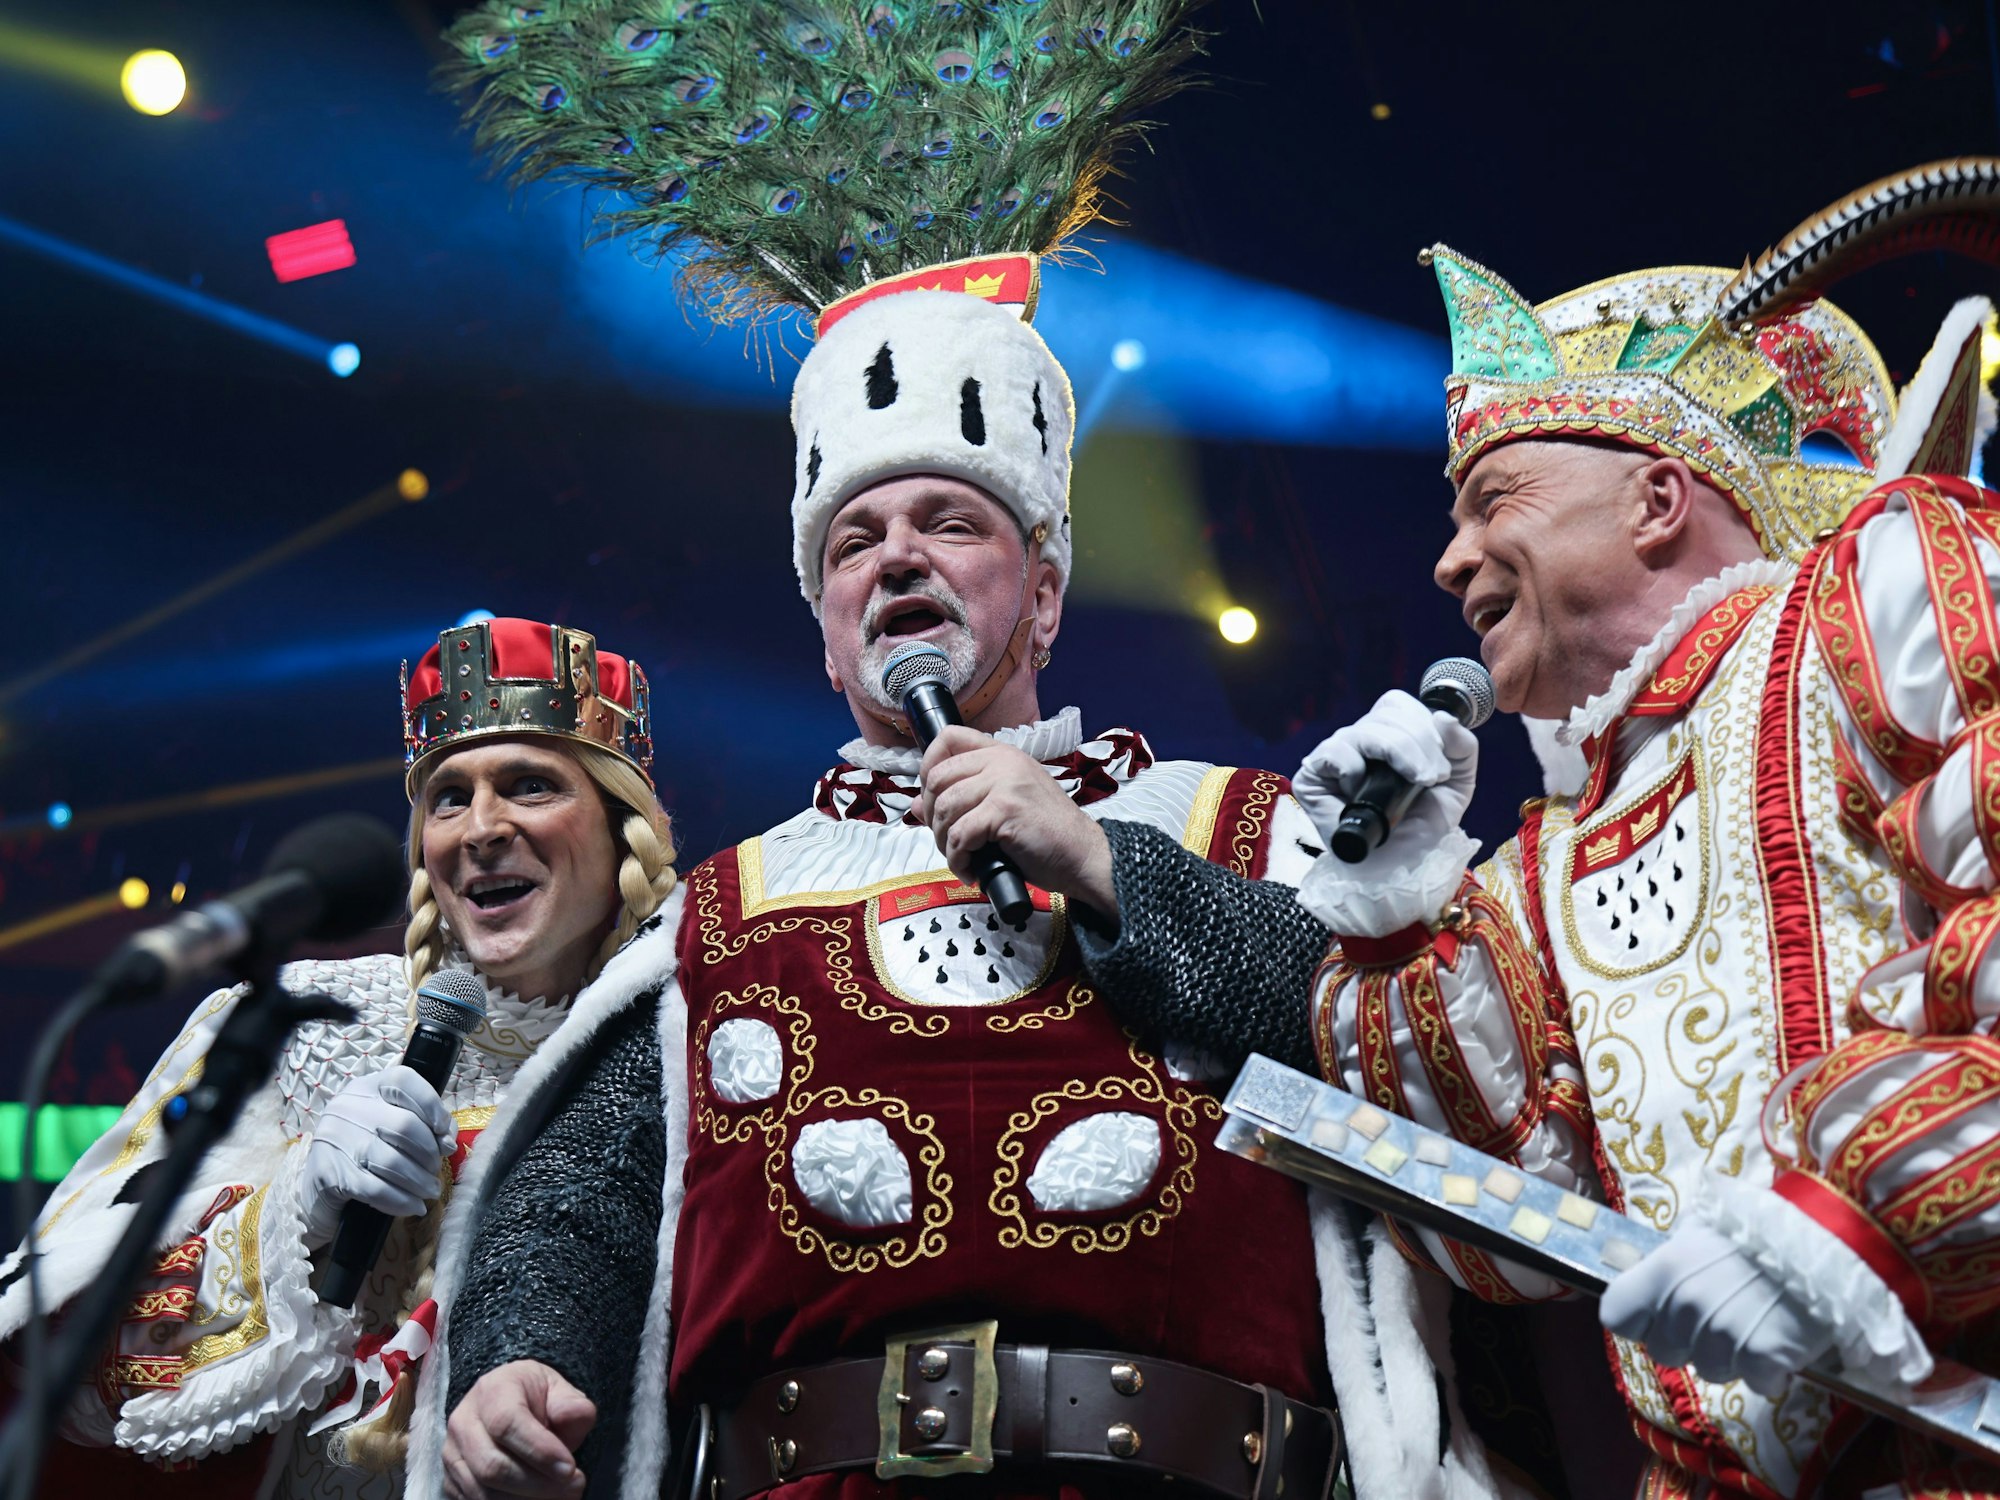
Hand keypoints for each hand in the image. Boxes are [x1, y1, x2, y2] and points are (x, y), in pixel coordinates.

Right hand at [299, 1064, 454, 1247]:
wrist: (314, 1192)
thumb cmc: (362, 1153)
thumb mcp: (390, 1129)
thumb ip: (423, 1125)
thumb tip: (448, 1142)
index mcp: (366, 1088)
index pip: (403, 1081)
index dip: (431, 1105)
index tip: (444, 1134)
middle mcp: (347, 1107)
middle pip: (405, 1125)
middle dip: (429, 1153)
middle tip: (434, 1171)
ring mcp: (335, 1140)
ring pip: (392, 1161)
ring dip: (420, 1181)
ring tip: (430, 1190)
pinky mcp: (329, 1174)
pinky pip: (376, 1189)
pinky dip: (402, 1201)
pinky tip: (415, 1206)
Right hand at [444, 1360, 594, 1499]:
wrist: (511, 1405)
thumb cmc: (538, 1400)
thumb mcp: (561, 1392)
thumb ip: (572, 1405)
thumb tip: (572, 1416)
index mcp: (492, 1390)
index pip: (507, 1424)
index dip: (539, 1451)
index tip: (570, 1469)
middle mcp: (464, 1421)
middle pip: (492, 1466)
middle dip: (538, 1484)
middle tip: (575, 1486)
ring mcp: (453, 1454)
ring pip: (482, 1491)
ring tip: (562, 1495)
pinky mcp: (451, 1480)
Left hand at [915, 726, 1115, 913]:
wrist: (1083, 855)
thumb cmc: (1047, 835)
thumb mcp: (1003, 807)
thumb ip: (964, 800)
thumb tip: (916, 806)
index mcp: (1003, 754)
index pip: (948, 737)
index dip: (928, 765)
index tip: (931, 797)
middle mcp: (1003, 761)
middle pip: (937, 777)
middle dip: (932, 815)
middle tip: (947, 840)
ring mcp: (1005, 783)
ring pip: (946, 809)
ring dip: (945, 842)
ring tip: (962, 859)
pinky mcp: (1005, 810)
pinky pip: (961, 835)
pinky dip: (959, 859)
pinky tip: (972, 870)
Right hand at [1293, 691, 1477, 857]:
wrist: (1401, 870)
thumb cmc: (1422, 830)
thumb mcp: (1457, 785)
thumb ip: (1462, 746)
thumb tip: (1442, 716)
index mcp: (1389, 736)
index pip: (1397, 705)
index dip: (1422, 724)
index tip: (1440, 766)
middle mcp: (1360, 742)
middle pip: (1386, 714)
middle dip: (1419, 743)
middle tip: (1432, 778)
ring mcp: (1335, 757)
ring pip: (1365, 730)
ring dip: (1399, 752)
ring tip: (1416, 782)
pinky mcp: (1312, 777)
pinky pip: (1334, 752)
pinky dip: (1354, 766)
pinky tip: (1364, 790)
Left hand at [1600, 1225, 1829, 1397]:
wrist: (1828, 1242)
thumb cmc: (1761, 1234)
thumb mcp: (1702, 1234)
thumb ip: (1670, 1265)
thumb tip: (1649, 1285)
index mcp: (1663, 1270)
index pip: (1617, 1315)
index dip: (1637, 1322)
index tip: (1656, 1320)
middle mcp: (1685, 1304)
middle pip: (1664, 1351)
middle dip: (1688, 1342)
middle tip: (1722, 1318)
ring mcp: (1723, 1333)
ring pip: (1709, 1370)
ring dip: (1731, 1357)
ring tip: (1756, 1324)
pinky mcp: (1763, 1357)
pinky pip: (1755, 1381)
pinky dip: (1769, 1372)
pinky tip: (1781, 1342)